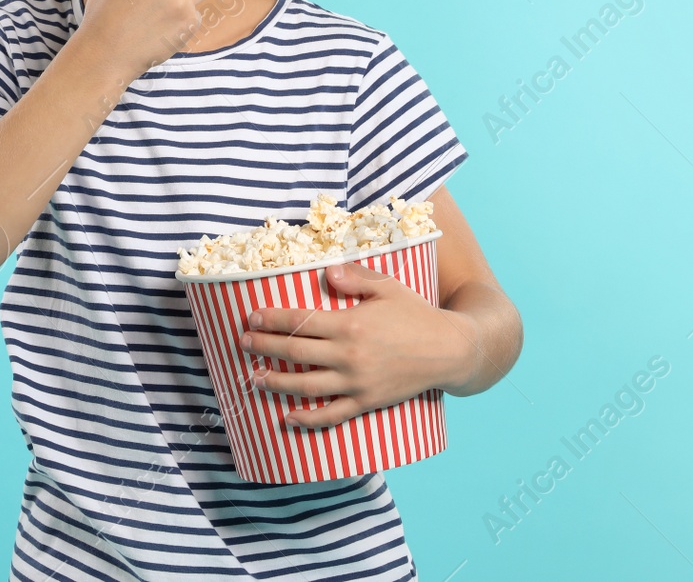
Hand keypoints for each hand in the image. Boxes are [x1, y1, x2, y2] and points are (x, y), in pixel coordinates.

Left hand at [237, 261, 480, 427]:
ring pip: (306, 386)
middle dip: (264, 347)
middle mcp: (349, 356)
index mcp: (350, 324)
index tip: (251, 317)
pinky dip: (308, 420)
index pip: (300, 322)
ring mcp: (357, 382)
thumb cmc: (416, 314)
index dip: (272, 320)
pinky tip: (287, 418)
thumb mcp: (388, 287)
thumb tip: (326, 273)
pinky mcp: (366, 402)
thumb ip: (355, 279)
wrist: (449, 351)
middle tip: (243, 343)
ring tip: (254, 378)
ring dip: (276, 382)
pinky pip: (332, 415)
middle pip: (295, 353)